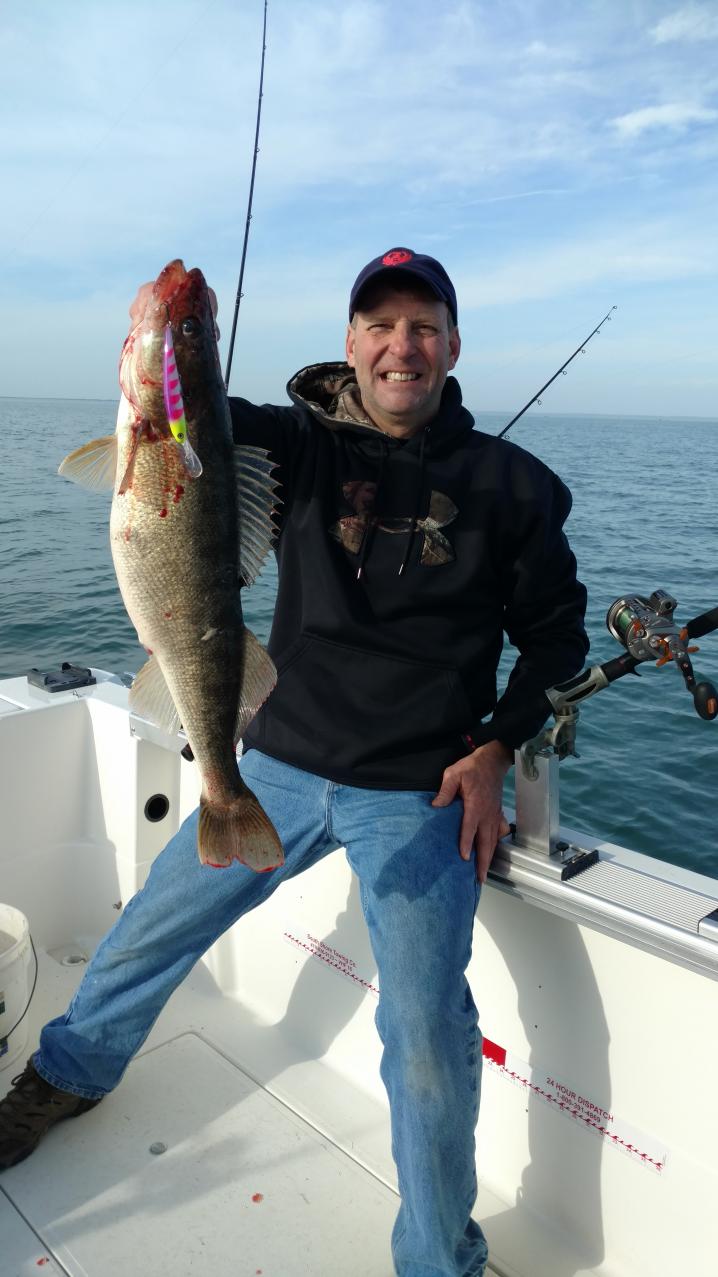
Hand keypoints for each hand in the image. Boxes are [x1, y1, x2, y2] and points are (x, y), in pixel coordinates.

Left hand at [432, 740, 512, 883]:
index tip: (464, 858)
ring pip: (493, 841)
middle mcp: (487, 814)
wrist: (493, 761)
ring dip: (489, 858)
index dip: (466, 843)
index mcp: (475, 805)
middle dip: (483, 861)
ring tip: (484, 874)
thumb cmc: (472, 768)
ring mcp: (494, 815)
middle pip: (486, 842)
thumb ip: (445, 790)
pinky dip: (495, 845)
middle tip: (479, 879)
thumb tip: (436, 806)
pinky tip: (491, 854)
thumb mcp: (454, 774)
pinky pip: (498, 833)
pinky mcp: (497, 814)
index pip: (470, 828)